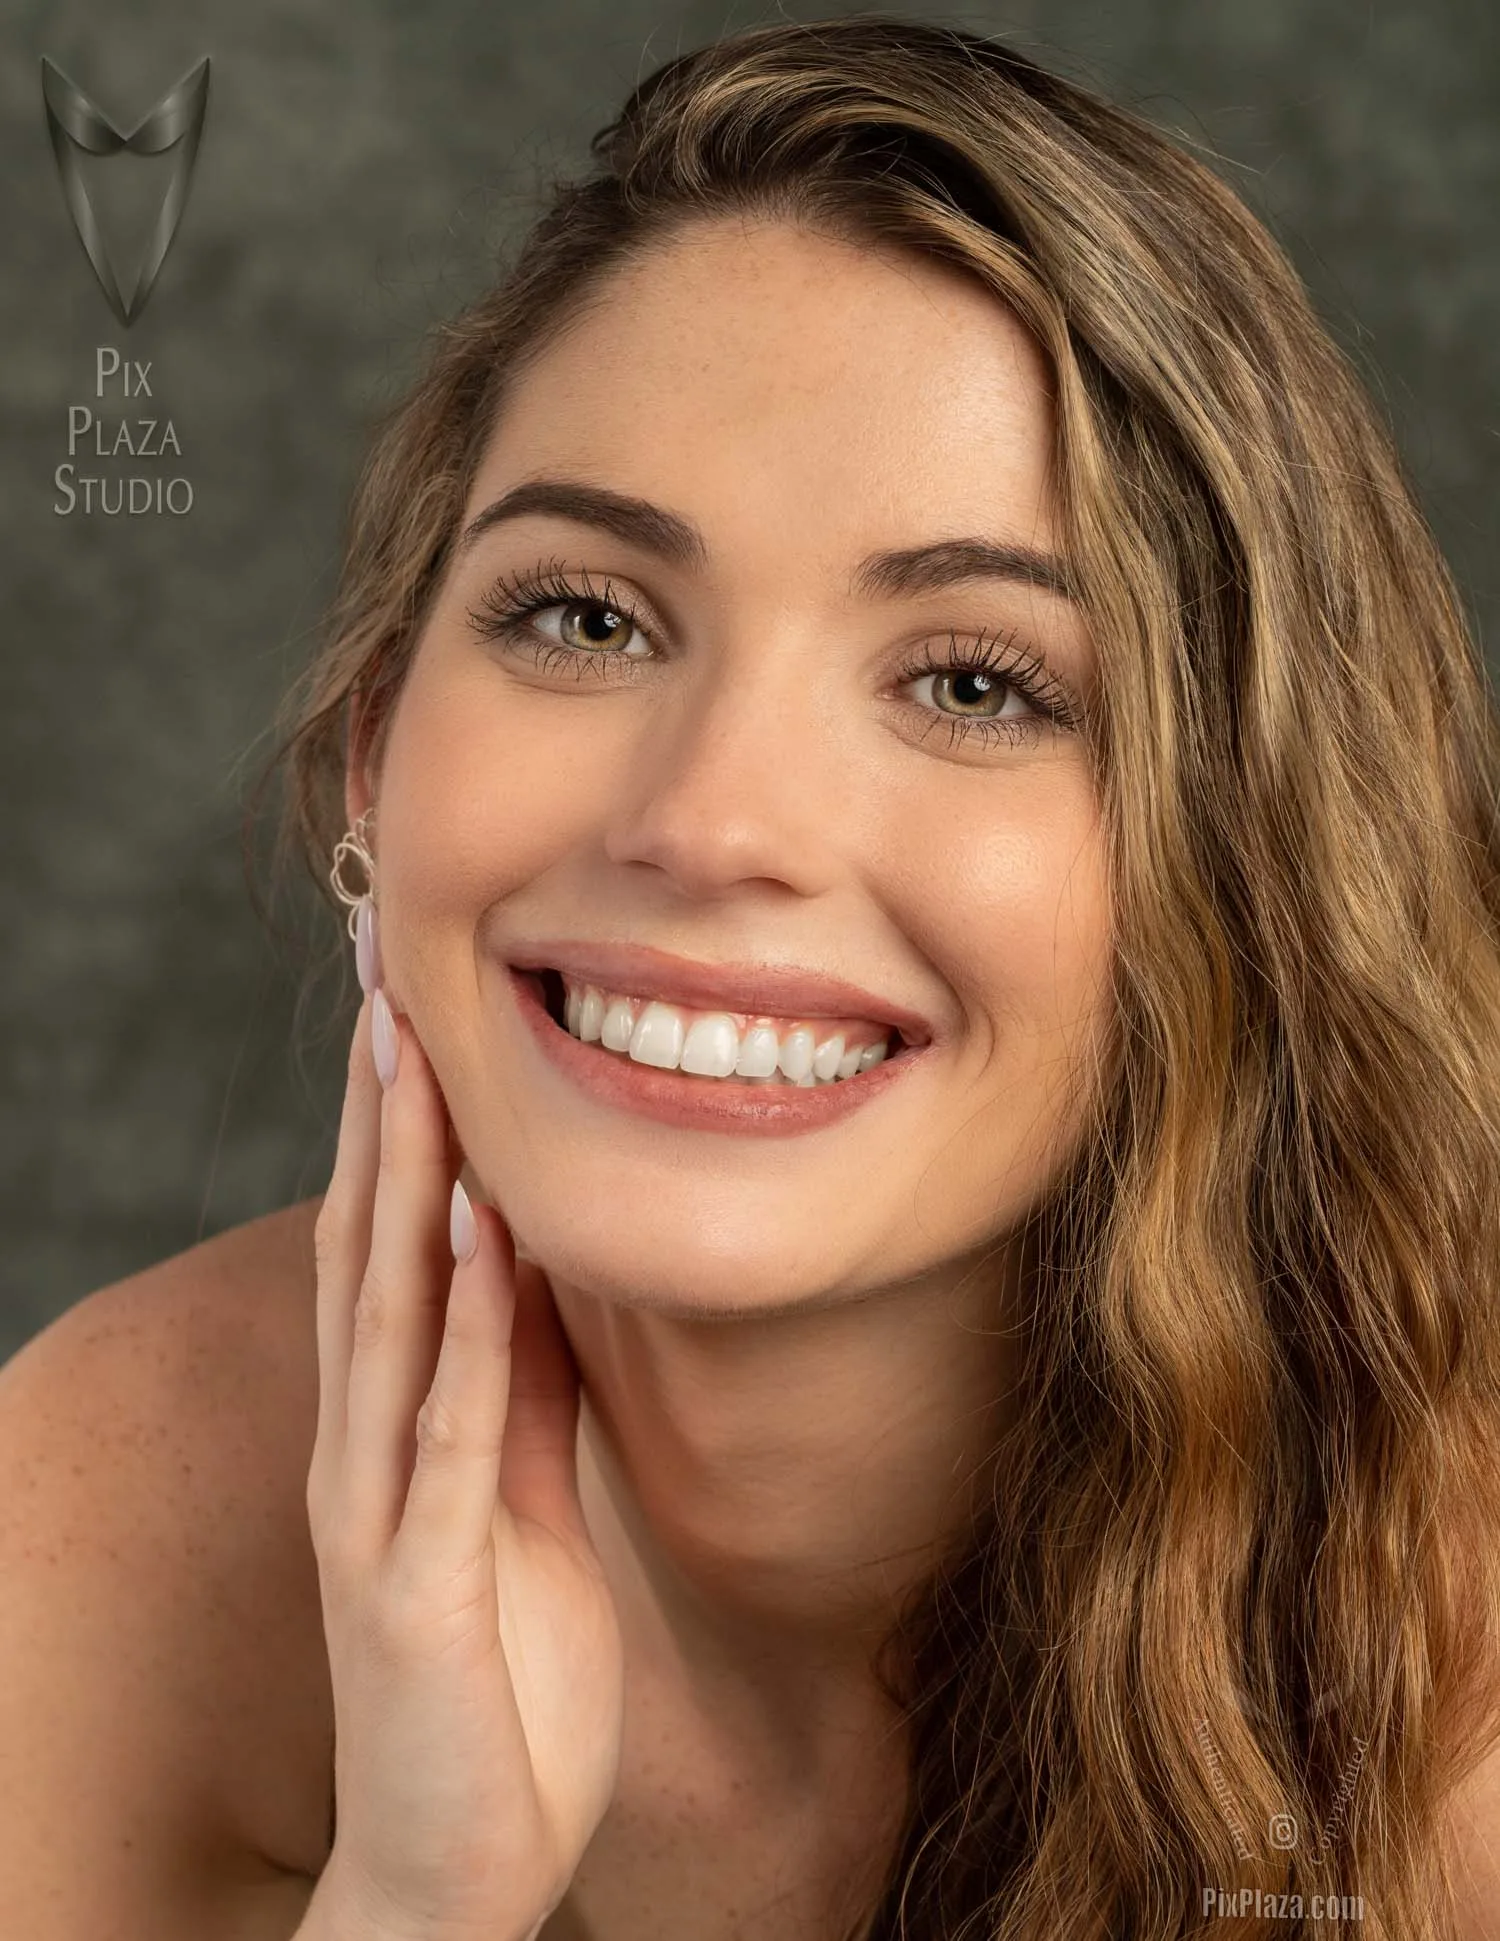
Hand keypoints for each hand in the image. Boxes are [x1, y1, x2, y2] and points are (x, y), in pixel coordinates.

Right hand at [305, 986, 624, 1939]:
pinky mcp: (418, 1587)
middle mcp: (363, 1455)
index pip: (386, 1254)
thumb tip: (544, 1280)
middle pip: (367, 1251)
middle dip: (380, 1116)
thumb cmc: (498, 1695)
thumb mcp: (524, 1515)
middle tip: (384, 983)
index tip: (408, 1017)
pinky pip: (450, 1431)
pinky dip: (469, 1326)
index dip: (393, 1134)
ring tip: (415, 1059)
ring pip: (388, 1314)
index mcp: (391, 1437)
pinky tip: (483, 1235)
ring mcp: (379, 1516)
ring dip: (406, 1182)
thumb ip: (523, 1402)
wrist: (456, 1873)